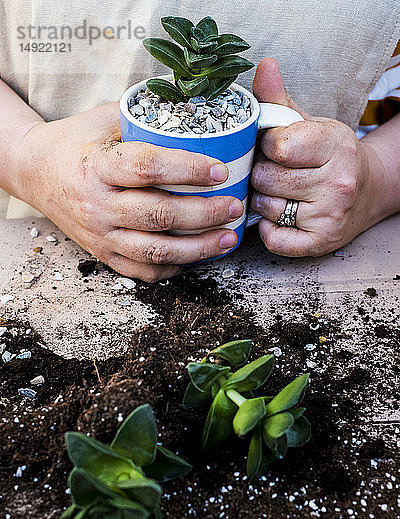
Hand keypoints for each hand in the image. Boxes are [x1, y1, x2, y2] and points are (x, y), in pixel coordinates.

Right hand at [14, 103, 242, 281]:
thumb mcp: (104, 119)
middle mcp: (97, 205)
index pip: (148, 168)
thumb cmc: (77, 143)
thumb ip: (145, 117)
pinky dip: (172, 267)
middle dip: (204, 214)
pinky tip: (195, 256)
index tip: (220, 170)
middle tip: (234, 206)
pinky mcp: (103, 254)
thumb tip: (198, 113)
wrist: (36, 173)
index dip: (188, 170)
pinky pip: (142, 270)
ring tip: (227, 238)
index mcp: (97, 166)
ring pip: (154, 250)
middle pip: (158, 215)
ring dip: (197, 248)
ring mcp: (100, 235)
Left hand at [251, 58, 386, 256]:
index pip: (278, 147)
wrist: (366, 191)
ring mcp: (331, 214)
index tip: (274, 148)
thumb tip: (264, 66)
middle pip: (266, 178)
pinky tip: (278, 216)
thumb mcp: (308, 124)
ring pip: (266, 207)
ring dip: (264, 200)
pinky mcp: (321, 242)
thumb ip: (279, 101)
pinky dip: (268, 229)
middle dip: (262, 174)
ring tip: (280, 192)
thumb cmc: (330, 157)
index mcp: (336, 144)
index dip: (266, 147)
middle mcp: (338, 181)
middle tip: (275, 172)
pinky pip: (275, 239)